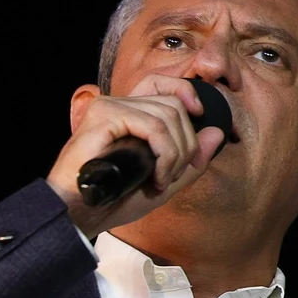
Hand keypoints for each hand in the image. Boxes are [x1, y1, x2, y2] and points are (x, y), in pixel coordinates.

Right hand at [45, 75, 226, 236]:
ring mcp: (110, 107)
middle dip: (187, 144)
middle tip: (172, 176)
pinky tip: (155, 177)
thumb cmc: (115, 199)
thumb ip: (191, 160)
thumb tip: (217, 132)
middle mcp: (119, 104)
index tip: (201, 119)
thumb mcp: (165, 182)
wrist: (80, 215)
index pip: (164, 83)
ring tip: (161, 181)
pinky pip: (152, 125)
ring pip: (168, 115)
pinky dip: (164, 153)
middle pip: (174, 104)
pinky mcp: (104, 115)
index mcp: (130, 113)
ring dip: (175, 154)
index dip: (188, 93)